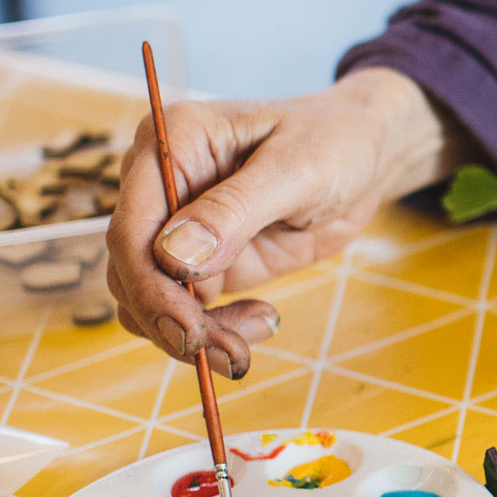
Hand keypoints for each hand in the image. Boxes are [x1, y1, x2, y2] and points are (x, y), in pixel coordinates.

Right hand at [106, 66, 470, 376]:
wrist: (365, 155)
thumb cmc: (334, 142)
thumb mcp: (296, 170)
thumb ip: (235, 210)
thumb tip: (173, 257)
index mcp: (171, 143)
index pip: (131, 225)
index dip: (149, 284)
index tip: (187, 328)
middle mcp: (160, 185)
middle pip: (130, 270)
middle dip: (171, 320)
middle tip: (229, 354)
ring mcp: (178, 228)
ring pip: (150, 300)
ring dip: (192, 334)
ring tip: (248, 344)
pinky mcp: (204, 262)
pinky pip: (187, 310)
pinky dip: (216, 331)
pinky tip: (264, 320)